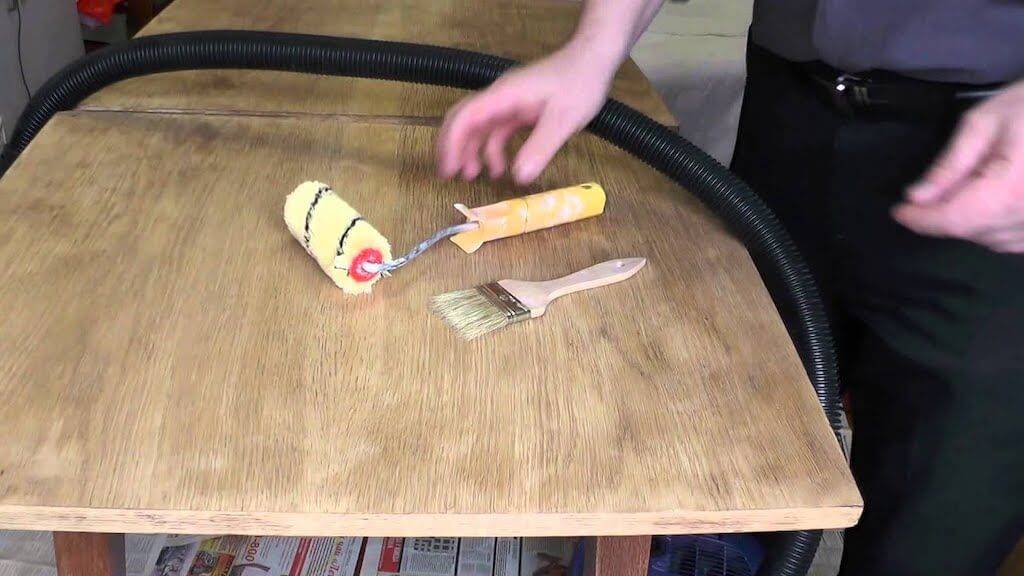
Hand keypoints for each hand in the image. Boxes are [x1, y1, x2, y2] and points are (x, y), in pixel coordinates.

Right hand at [436, 41, 617, 184]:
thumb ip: (540, 147)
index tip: (449, 168)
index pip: (466, 117)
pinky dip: (494, 149)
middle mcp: (500, 97)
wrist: (594, 59)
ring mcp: (509, 103)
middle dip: (453, 147)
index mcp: (504, 96)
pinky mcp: (519, 109)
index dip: (452, 143)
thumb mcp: (563, 120)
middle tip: (449, 175)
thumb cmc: (580, 83)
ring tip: (472, 175)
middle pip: (464, 120)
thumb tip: (519, 177)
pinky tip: (501, 168)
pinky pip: (498, 131)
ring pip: (480, 127)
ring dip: (472, 150)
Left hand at [894, 80, 1023, 252]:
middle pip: (971, 231)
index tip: (900, 211)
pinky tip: (993, 201)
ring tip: (971, 187)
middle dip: (942, 215)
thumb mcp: (983, 123)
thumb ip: (949, 165)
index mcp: (1012, 189)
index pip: (955, 220)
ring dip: (969, 222)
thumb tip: (916, 197)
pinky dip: (994, 228)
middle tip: (935, 189)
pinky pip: (1014, 241)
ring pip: (991, 240)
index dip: (921, 220)